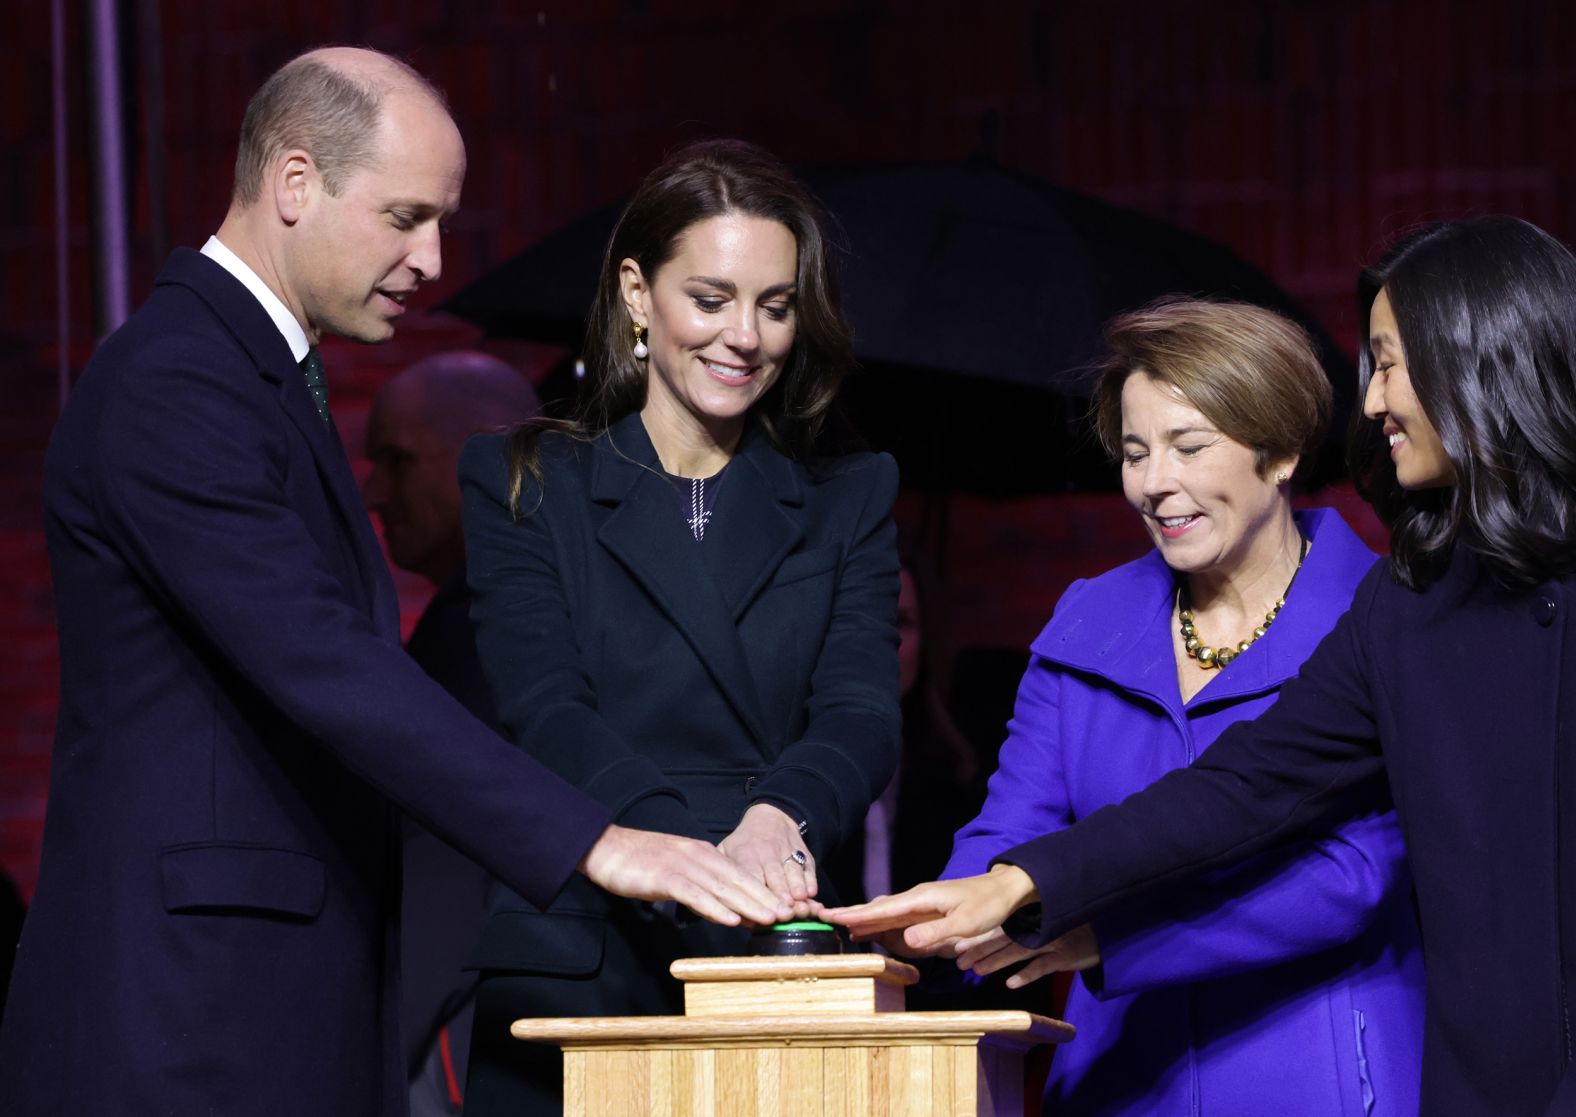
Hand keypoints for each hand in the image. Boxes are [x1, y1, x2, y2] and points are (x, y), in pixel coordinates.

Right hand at [579, 824, 788, 926]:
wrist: (606, 847)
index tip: (784, 907)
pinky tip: (730, 919)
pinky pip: (695, 895)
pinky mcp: (666, 878)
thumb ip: (701, 884)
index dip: (763, 891)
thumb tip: (726, 906)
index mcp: (704, 853)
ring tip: (770, 919)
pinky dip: (714, 908)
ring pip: (723, 888)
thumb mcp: (677, 870)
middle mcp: (699, 856)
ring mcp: (683, 866)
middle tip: (789, 915)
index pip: (739, 875)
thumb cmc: (640, 861)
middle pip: (738, 881)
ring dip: (748, 904)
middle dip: (765, 898)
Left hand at [719, 803, 815, 918]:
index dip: (753, 894)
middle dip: (778, 896)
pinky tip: (810, 892)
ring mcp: (786, 852)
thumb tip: (711, 902)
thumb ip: (719, 874)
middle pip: (773, 877)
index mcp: (745, 855)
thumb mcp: (725, 850)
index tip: (757, 911)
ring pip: (791, 871)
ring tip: (798, 903)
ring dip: (795, 888)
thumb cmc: (744, 843)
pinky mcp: (803, 853)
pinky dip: (810, 879)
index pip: (749, 877)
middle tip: (782, 915)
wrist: (771, 816)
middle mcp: (767, 854)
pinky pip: (807, 866)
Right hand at [819, 864, 1039, 954]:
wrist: (1006, 891)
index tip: (831, 915)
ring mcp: (921, 905)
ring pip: (885, 912)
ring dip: (864, 919)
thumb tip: (903, 940)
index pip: (882, 908)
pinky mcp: (928, 912)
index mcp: (921, 899)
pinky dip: (881, 923)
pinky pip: (898, 918)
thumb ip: (935, 933)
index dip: (856, 914)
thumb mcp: (965, 923)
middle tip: (824, 918)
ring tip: (842, 927)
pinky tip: (873, 929)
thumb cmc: (988, 905)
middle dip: (852, 914)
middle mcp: (916, 899)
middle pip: (878, 908)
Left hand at [954, 923, 1099, 988]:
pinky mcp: (1065, 956)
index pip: (999, 927)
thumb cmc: (1070, 931)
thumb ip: (1023, 930)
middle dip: (980, 949)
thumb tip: (991, 940)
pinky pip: (1043, 966)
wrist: (1105, 935)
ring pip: (1019, 951)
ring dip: (996, 961)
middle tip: (959, 961)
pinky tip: (1010, 983)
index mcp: (1030, 921)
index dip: (978, 936)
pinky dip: (1026, 974)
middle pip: (1004, 939)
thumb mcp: (1046, 926)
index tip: (957, 944)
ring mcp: (1052, 941)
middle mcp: (1038, 929)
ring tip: (976, 970)